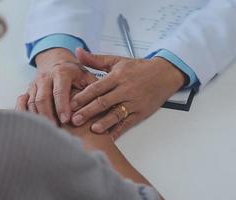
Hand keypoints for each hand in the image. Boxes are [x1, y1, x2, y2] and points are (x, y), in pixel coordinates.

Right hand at [15, 48, 97, 123]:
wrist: (55, 60)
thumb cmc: (74, 72)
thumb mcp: (86, 75)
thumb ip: (93, 88)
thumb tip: (102, 103)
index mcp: (61, 72)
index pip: (59, 91)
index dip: (62, 107)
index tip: (67, 120)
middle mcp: (45, 77)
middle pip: (42, 99)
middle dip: (48, 115)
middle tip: (56, 129)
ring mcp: (35, 84)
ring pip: (32, 103)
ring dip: (39, 117)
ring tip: (47, 131)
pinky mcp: (28, 90)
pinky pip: (24, 104)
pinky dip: (28, 115)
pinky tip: (34, 126)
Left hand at [70, 48, 185, 138]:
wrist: (164, 74)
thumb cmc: (140, 68)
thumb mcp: (117, 60)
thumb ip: (96, 59)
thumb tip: (78, 52)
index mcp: (117, 76)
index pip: (96, 88)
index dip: (82, 96)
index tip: (70, 104)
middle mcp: (125, 90)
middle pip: (103, 102)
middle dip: (88, 112)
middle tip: (74, 120)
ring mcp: (133, 102)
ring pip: (116, 114)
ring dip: (103, 122)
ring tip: (92, 129)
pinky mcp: (141, 112)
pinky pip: (127, 123)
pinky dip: (118, 131)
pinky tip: (109, 137)